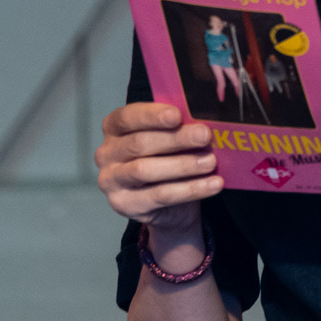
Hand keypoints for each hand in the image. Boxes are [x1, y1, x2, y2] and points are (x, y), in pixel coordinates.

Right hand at [96, 103, 222, 244]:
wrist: (170, 205)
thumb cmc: (169, 159)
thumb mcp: (171, 139)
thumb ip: (178, 127)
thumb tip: (201, 122)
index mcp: (114, 128)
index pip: (128, 117)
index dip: (152, 115)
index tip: (177, 115)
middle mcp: (107, 154)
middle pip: (140, 143)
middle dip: (176, 139)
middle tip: (205, 136)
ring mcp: (112, 181)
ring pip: (146, 170)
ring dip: (182, 165)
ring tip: (210, 162)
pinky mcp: (125, 205)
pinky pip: (160, 195)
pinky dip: (190, 189)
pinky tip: (213, 184)